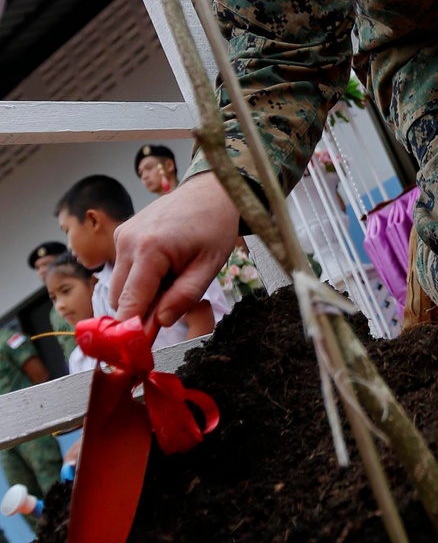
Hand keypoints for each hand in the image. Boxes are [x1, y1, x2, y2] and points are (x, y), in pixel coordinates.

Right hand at [110, 173, 238, 328]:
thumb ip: (184, 297)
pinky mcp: (122, 233)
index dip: (132, 330)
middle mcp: (127, 241)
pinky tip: (163, 267)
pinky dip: (138, 278)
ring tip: (171, 280)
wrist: (210, 191)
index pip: (129, 304)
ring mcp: (121, 235)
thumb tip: (159, 323)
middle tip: (170, 306)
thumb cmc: (214, 226)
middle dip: (139, 311)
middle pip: (119, 299)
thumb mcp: (209, 267)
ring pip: (118, 286)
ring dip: (139, 294)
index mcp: (149, 250)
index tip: (138, 351)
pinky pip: (122, 270)